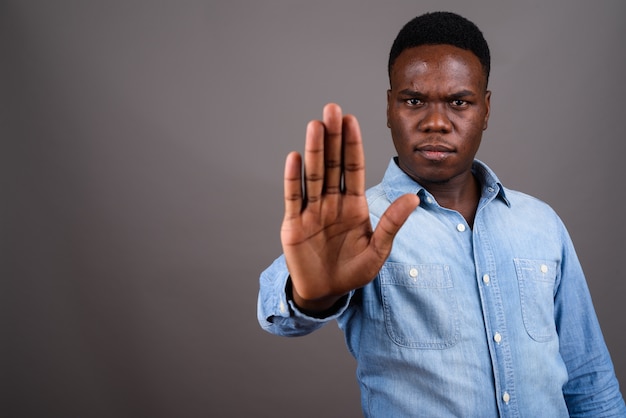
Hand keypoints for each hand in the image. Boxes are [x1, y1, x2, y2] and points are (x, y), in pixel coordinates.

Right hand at [281, 103, 419, 311]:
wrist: (326, 292)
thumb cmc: (353, 271)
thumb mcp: (378, 250)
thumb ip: (392, 223)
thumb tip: (416, 197)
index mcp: (354, 205)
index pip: (354, 168)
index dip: (353, 144)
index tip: (352, 120)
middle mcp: (332, 202)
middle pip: (332, 164)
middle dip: (333, 137)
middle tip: (332, 109)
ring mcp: (312, 211)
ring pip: (313, 175)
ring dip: (313, 151)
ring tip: (315, 126)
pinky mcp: (294, 223)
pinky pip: (293, 197)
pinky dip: (293, 179)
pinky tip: (294, 158)